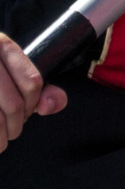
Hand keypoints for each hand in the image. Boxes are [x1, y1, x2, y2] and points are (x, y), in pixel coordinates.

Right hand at [0, 34, 66, 152]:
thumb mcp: (6, 69)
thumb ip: (32, 85)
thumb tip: (54, 104)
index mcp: (1, 46)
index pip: (32, 82)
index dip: (34, 105)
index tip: (27, 113)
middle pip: (13, 105)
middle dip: (16, 126)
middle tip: (11, 133)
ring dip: (0, 139)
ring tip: (0, 142)